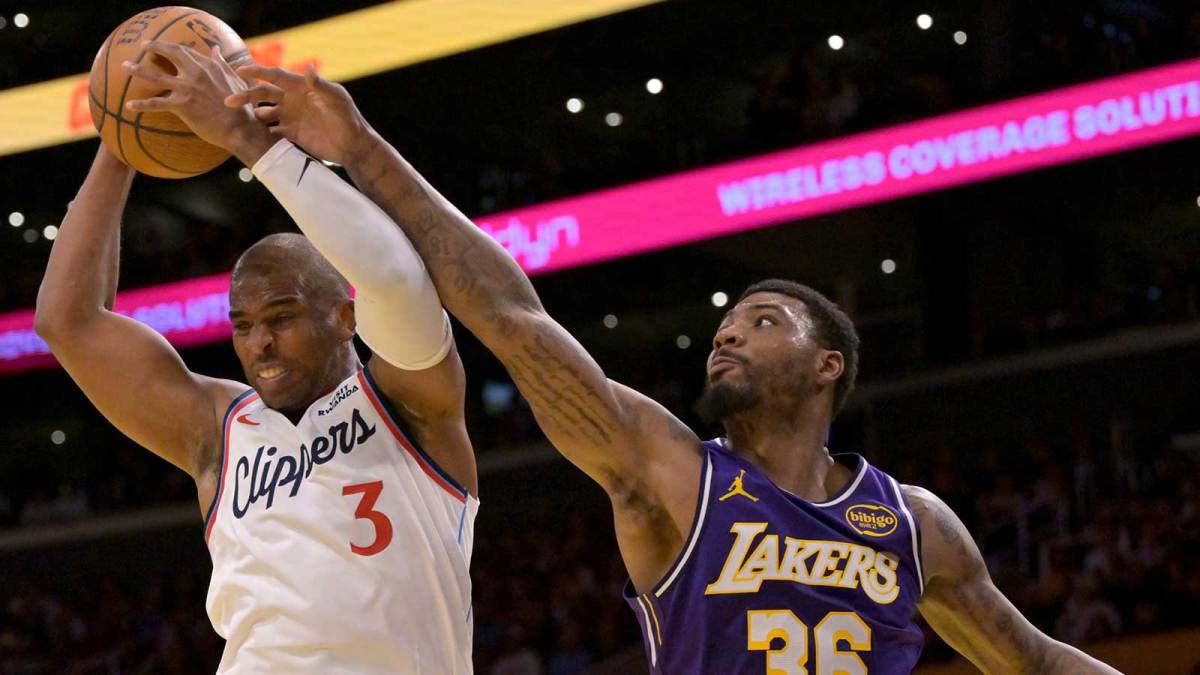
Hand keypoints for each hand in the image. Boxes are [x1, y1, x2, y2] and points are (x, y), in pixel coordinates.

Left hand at [124, 42, 273, 165]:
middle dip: (155, 47)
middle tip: (143, 46)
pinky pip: (157, 104)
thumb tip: (215, 49)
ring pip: (156, 77)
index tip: (165, 46)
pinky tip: (129, 105)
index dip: (173, 47)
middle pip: (171, 54)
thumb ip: (222, 64)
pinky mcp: (183, 106)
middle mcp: (197, 74)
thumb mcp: (235, 81)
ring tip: (125, 66)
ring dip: (138, 70)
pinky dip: (142, 105)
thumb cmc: (242, 108)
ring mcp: (188, 89)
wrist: (241, 129)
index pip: (187, 51)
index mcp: (210, 67)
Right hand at [224, 64, 368, 165]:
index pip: (275, 75)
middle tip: (229, 102)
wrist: (352, 145)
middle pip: (263, 94)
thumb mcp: (336, 99)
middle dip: (246, 96)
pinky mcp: (290, 134)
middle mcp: (292, 100)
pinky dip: (259, 134)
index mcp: (300, 87)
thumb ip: (321, 85)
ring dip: (249, 116)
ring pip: (263, 113)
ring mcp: (290, 117)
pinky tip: (247, 137)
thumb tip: (309, 69)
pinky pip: (270, 132)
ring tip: (234, 120)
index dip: (257, 72)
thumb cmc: (348, 118)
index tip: (239, 70)